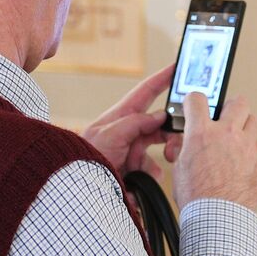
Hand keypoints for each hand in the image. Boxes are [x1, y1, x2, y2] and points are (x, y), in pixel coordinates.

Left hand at [81, 64, 176, 179]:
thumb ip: (135, 122)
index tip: (178, 67)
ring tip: (148, 174)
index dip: (162, 78)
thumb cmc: (85, 158)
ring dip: (156, 164)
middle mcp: (130, 131)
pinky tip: (140, 185)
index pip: (146, 92)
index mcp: (122, 116)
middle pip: (160, 125)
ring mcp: (132, 151)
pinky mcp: (133, 169)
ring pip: (159, 151)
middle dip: (170, 134)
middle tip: (175, 146)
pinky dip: (149, 178)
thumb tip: (159, 115)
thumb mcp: (109, 135)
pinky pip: (151, 171)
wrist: (78, 188)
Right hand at [173, 92, 256, 210]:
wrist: (219, 219)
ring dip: (244, 125)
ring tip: (235, 136)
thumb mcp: (179, 169)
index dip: (194, 100)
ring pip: (253, 121)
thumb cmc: (198, 199)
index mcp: (202, 133)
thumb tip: (183, 144)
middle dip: (230, 106)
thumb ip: (184, 149)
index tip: (194, 105)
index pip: (198, 99)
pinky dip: (250, 148)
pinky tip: (242, 158)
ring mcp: (247, 146)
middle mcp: (227, 134)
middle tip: (224, 114)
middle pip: (238, 102)